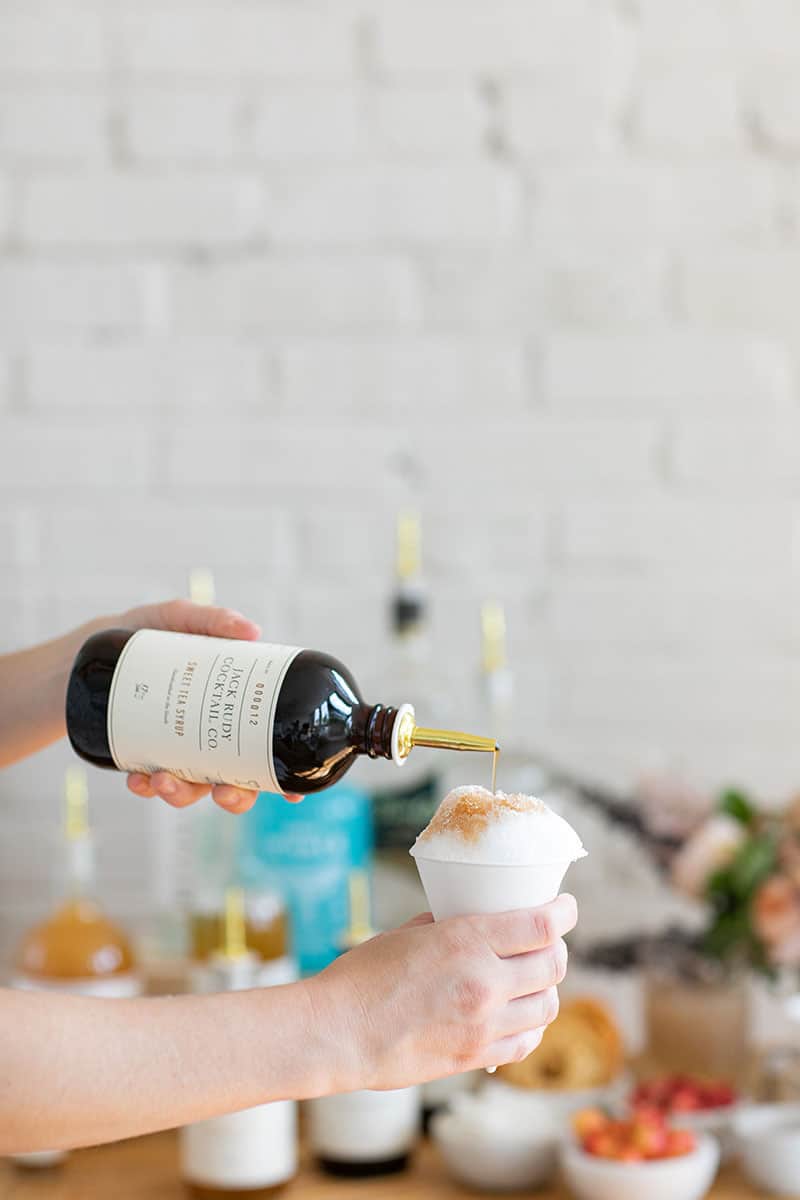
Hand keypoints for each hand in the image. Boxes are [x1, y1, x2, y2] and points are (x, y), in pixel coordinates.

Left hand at [114, 599, 299, 813]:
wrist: (86, 651)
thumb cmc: (143, 635)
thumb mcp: (173, 619)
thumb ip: (210, 619)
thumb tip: (251, 631)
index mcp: (231, 706)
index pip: (268, 742)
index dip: (284, 772)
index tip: (294, 792)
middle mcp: (210, 735)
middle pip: (237, 779)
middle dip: (235, 797)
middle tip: (223, 791)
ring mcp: (178, 751)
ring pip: (193, 790)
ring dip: (183, 795)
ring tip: (164, 780)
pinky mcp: (144, 758)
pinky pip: (151, 784)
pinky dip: (147, 787)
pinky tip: (138, 779)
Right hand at [306, 894, 576, 1091]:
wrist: (338, 1032)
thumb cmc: (363, 976)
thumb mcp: (409, 932)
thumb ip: (450, 926)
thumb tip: (474, 921)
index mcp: (467, 940)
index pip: (542, 925)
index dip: (565, 912)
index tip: (567, 907)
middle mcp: (484, 982)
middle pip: (553, 964)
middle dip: (557, 949)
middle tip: (548, 943)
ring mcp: (483, 1024)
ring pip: (547, 1005)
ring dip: (547, 988)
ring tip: (534, 979)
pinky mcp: (475, 1056)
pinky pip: (526, 1041)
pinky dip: (532, 1024)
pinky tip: (521, 1014)